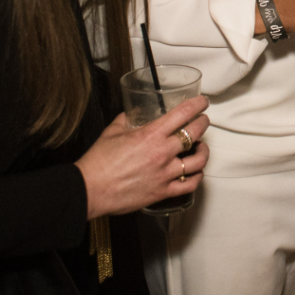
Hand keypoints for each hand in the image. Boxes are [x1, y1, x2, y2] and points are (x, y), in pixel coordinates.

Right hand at [75, 95, 209, 218]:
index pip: (183, 113)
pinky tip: (195, 171)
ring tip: (201, 147)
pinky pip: (190, 185)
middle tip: (203, 121)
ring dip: (204, 151)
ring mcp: (165, 174)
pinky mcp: (163, 192)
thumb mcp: (112, 131)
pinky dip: (197, 176)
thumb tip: (135, 113)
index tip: (202, 102)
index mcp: (151, 134)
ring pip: (199, 161)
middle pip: (196, 133)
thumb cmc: (98, 161)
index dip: (197, 105)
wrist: (90, 189)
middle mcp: (162, 152)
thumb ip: (127, 119)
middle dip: (203, 123)